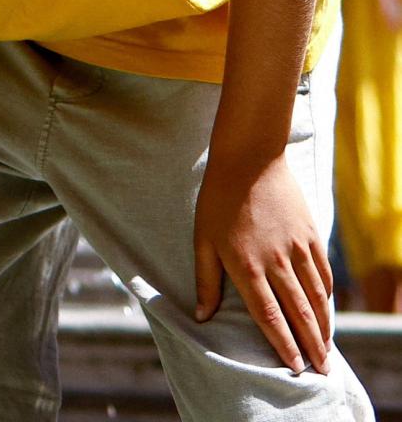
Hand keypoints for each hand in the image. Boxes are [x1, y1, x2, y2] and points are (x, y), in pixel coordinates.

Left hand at [193, 154, 331, 373]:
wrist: (250, 158)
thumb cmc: (217, 199)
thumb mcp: (202, 240)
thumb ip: (205, 280)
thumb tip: (202, 316)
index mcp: (246, 266)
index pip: (269, 316)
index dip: (282, 344)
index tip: (292, 367)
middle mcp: (277, 262)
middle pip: (299, 313)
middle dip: (311, 345)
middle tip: (321, 370)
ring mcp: (298, 249)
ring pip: (316, 297)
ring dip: (323, 326)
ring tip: (326, 348)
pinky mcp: (312, 235)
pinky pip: (323, 273)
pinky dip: (326, 295)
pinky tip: (325, 309)